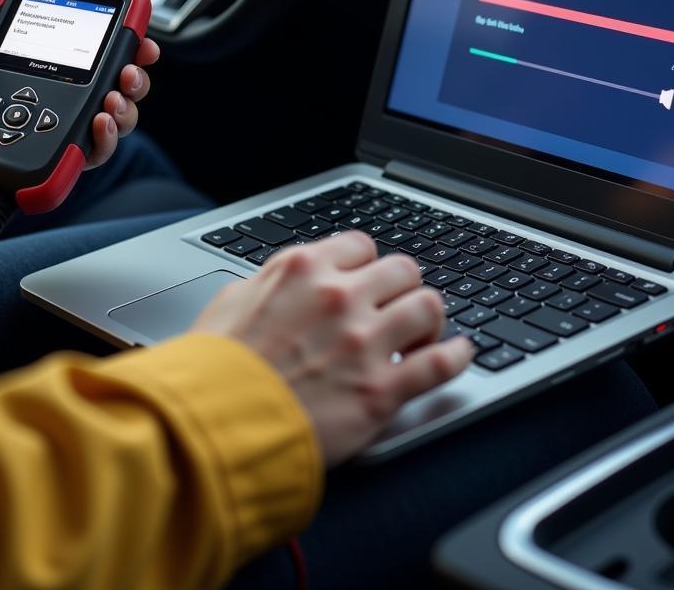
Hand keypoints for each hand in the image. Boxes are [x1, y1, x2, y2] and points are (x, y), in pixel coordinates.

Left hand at [0, 0, 158, 187]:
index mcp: (26, 54)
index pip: (88, 47)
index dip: (120, 43)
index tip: (138, 36)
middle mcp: (39, 90)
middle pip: (108, 87)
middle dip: (133, 77)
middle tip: (131, 70)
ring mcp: (39, 125)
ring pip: (104, 124)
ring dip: (124, 111)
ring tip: (114, 100)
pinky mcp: (33, 156)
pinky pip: (80, 157)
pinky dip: (99, 145)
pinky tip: (98, 127)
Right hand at [192, 233, 473, 465]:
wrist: (212, 427)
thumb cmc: (214, 370)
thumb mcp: (230, 301)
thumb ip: (270, 282)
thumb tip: (286, 279)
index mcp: (303, 270)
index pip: (360, 246)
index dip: (366, 264)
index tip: (366, 280)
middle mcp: (339, 297)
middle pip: (402, 270)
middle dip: (401, 287)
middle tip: (395, 306)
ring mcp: (364, 343)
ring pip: (428, 306)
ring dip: (428, 318)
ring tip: (420, 333)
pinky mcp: (381, 391)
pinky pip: (441, 363)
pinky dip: (458, 356)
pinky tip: (461, 352)